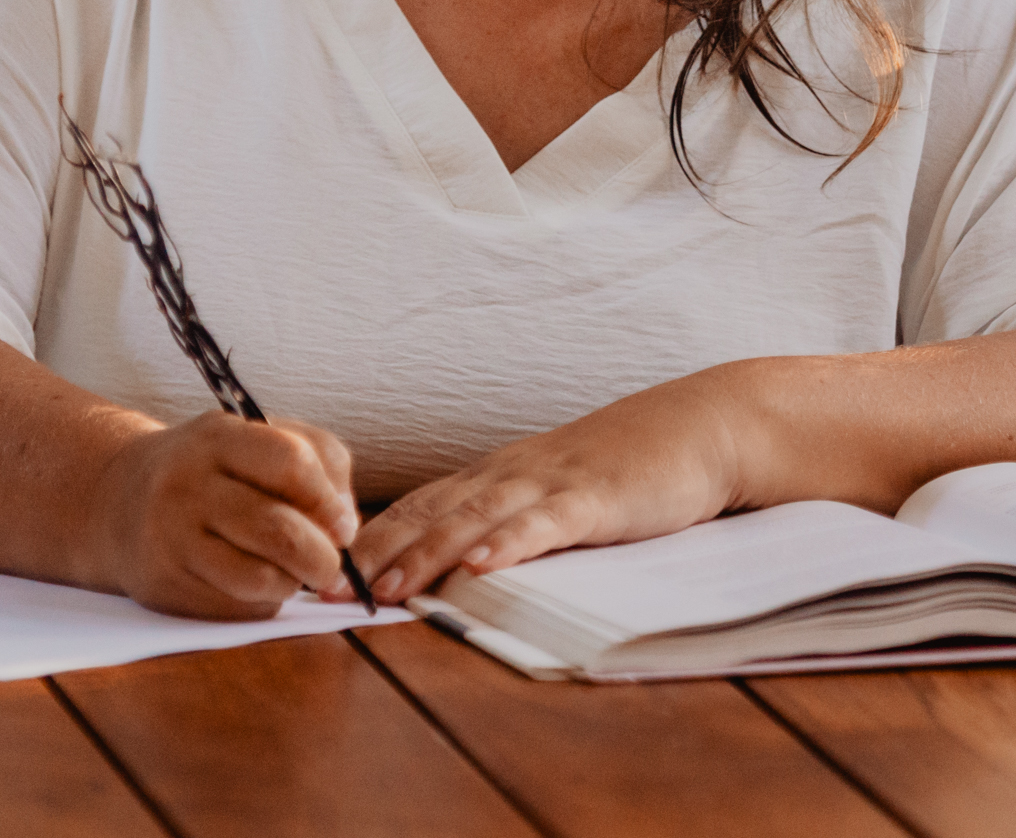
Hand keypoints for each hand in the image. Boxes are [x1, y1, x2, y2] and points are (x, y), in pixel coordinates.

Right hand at [84, 412, 358, 620]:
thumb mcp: (255, 438)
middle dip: (323, 557)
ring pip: (260, 579)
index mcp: (217, 438)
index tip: (343, 524)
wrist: (118, 499)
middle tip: (331, 563)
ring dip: (292, 583)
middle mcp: (187, 486)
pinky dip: (261, 602)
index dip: (329, 500)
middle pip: (280, 531)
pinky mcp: (165, 587)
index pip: (290, 462)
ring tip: (289, 571)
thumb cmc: (210, 469)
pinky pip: (236, 608)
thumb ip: (317, 460)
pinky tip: (251, 582)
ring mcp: (170, 540)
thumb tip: (345, 524)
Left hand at [346, 366, 752, 606]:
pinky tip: (480, 565)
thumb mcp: (554, 492)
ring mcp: (552, 484)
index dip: (368, 538)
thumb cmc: (624, 466)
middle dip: (375, 552)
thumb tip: (455, 563)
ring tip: (386, 587)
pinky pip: (545, 524)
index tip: (319, 569)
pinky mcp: (595, 498)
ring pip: (475, 519)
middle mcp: (512, 475)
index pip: (418, 506)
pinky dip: (510, 544)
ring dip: (426, 553)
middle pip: (430, 512)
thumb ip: (507, 520)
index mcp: (497, 475)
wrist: (696, 428)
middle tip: (324, 586)